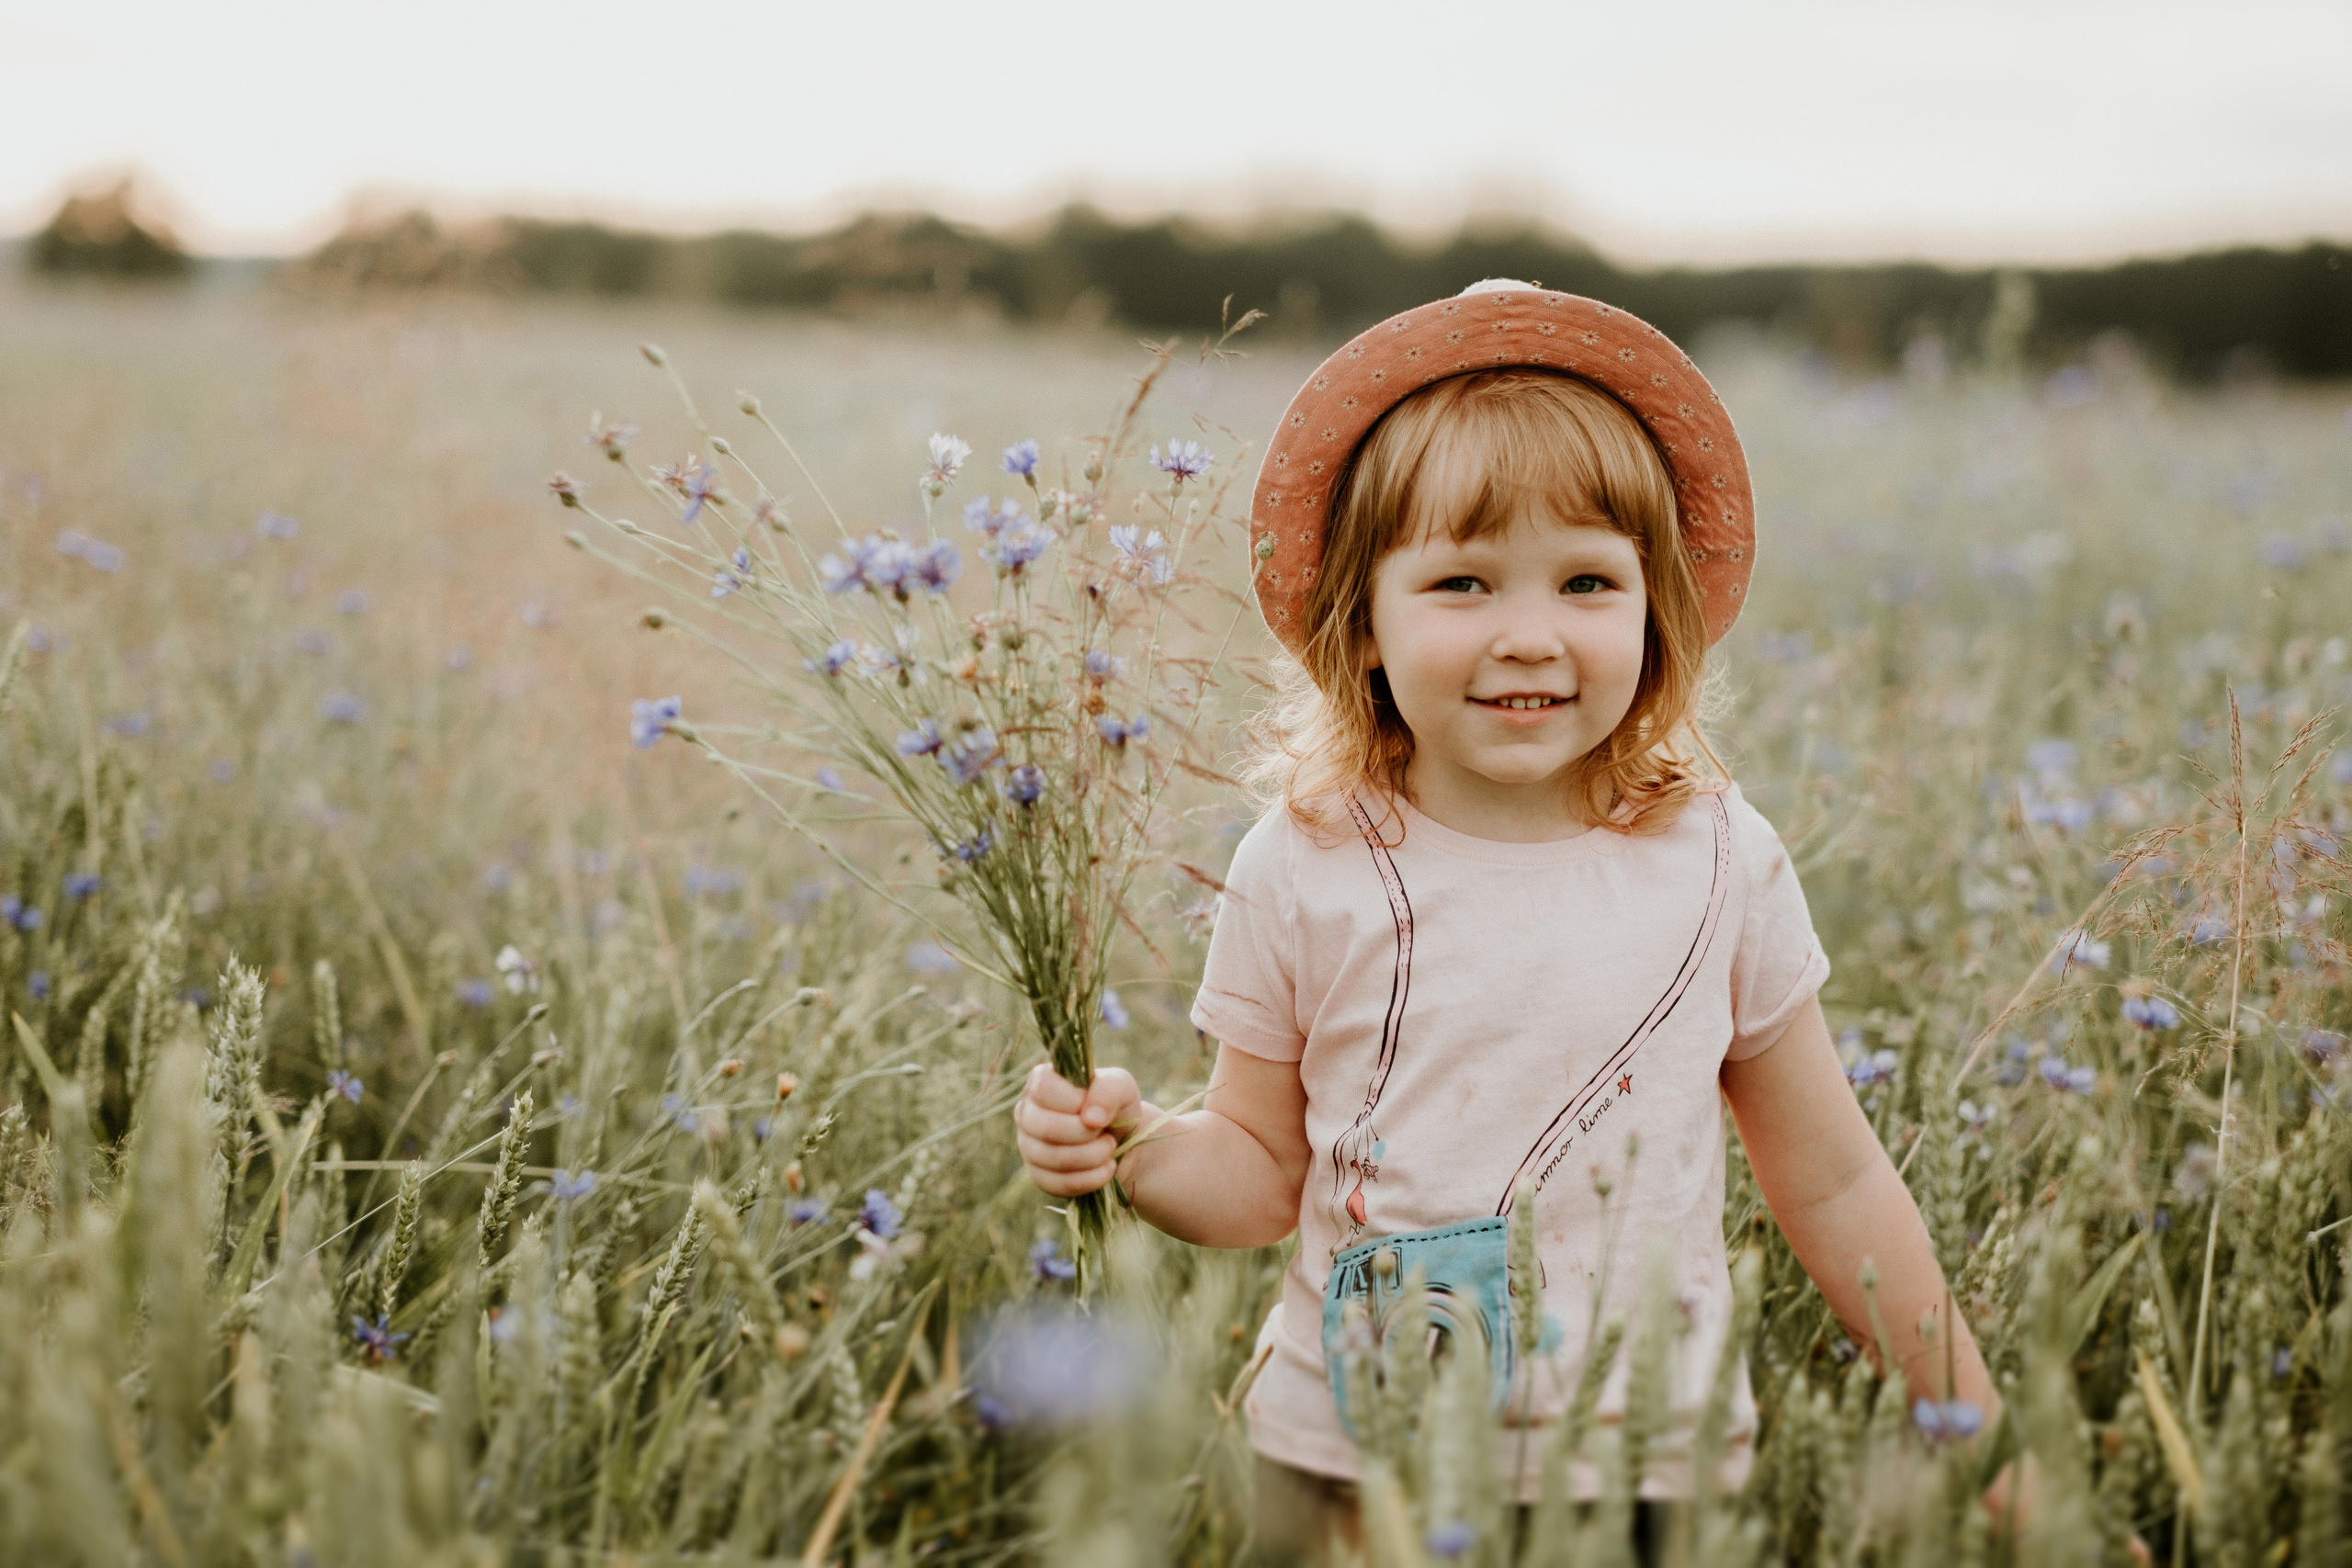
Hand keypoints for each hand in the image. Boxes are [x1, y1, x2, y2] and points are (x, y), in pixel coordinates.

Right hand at [1014, 1063, 1142, 1196]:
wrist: (1122, 1140)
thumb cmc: (1115, 1105)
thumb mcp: (1120, 1086)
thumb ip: (1108, 1090)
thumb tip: (1091, 1118)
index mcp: (1041, 1081)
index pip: (1044, 1089)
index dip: (1075, 1101)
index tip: (1095, 1108)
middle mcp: (1027, 1112)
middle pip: (1046, 1127)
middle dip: (1086, 1134)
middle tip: (1106, 1134)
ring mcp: (1028, 1145)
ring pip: (1054, 1158)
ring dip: (1093, 1157)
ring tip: (1109, 1149)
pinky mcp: (1038, 1175)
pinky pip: (1058, 1184)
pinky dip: (1091, 1179)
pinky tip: (1106, 1169)